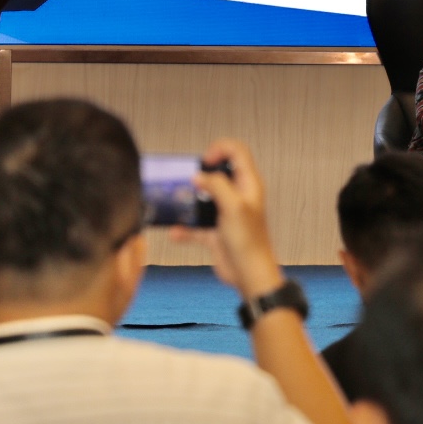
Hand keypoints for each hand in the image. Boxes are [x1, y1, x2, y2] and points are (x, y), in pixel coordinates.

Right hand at [188, 138, 284, 298]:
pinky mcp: (215, 232)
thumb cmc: (248, 241)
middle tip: (185, 180)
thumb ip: (217, 186)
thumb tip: (199, 176)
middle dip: (199, 175)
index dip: (220, 149)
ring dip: (188, 202)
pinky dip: (184, 229)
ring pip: (203, 199)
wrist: (248, 274)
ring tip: (175, 202)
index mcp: (248, 184)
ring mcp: (225, 214)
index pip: (238, 152)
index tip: (204, 161)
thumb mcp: (233, 207)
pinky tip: (174, 232)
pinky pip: (195, 226)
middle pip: (218, 174)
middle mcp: (237, 196)